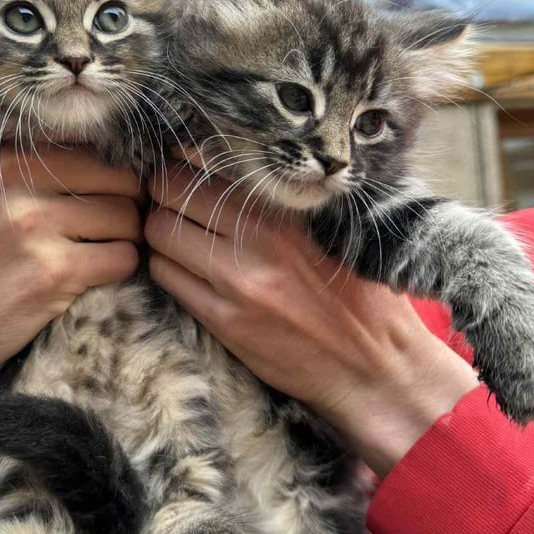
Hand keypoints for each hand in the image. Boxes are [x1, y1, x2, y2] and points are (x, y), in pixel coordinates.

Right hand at [0, 147, 140, 465]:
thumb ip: (18, 178)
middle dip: (124, 211)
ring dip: (125, 243)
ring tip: (102, 261)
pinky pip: (123, 260)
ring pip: (127, 220)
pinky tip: (98, 284)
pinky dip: (121, 272)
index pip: (90, 153)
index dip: (109, 181)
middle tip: (111, 238)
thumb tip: (88, 160)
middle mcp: (17, 186)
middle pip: (117, 183)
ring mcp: (34, 229)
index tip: (105, 204)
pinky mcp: (52, 275)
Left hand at [146, 163, 476, 476]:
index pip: (203, 169)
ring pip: (159, 237)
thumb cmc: (361, 296)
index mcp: (286, 211)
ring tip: (177, 238)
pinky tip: (185, 270)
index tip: (179, 172)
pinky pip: (167, 280)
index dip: (179, 167)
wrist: (374, 368)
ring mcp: (236, 283)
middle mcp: (257, 241)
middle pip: (169, 197)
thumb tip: (227, 166)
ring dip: (158, 234)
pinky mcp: (224, 322)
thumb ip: (282, 202)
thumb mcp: (332, 231)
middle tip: (168, 202)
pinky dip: (167, 268)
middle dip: (161, 196)